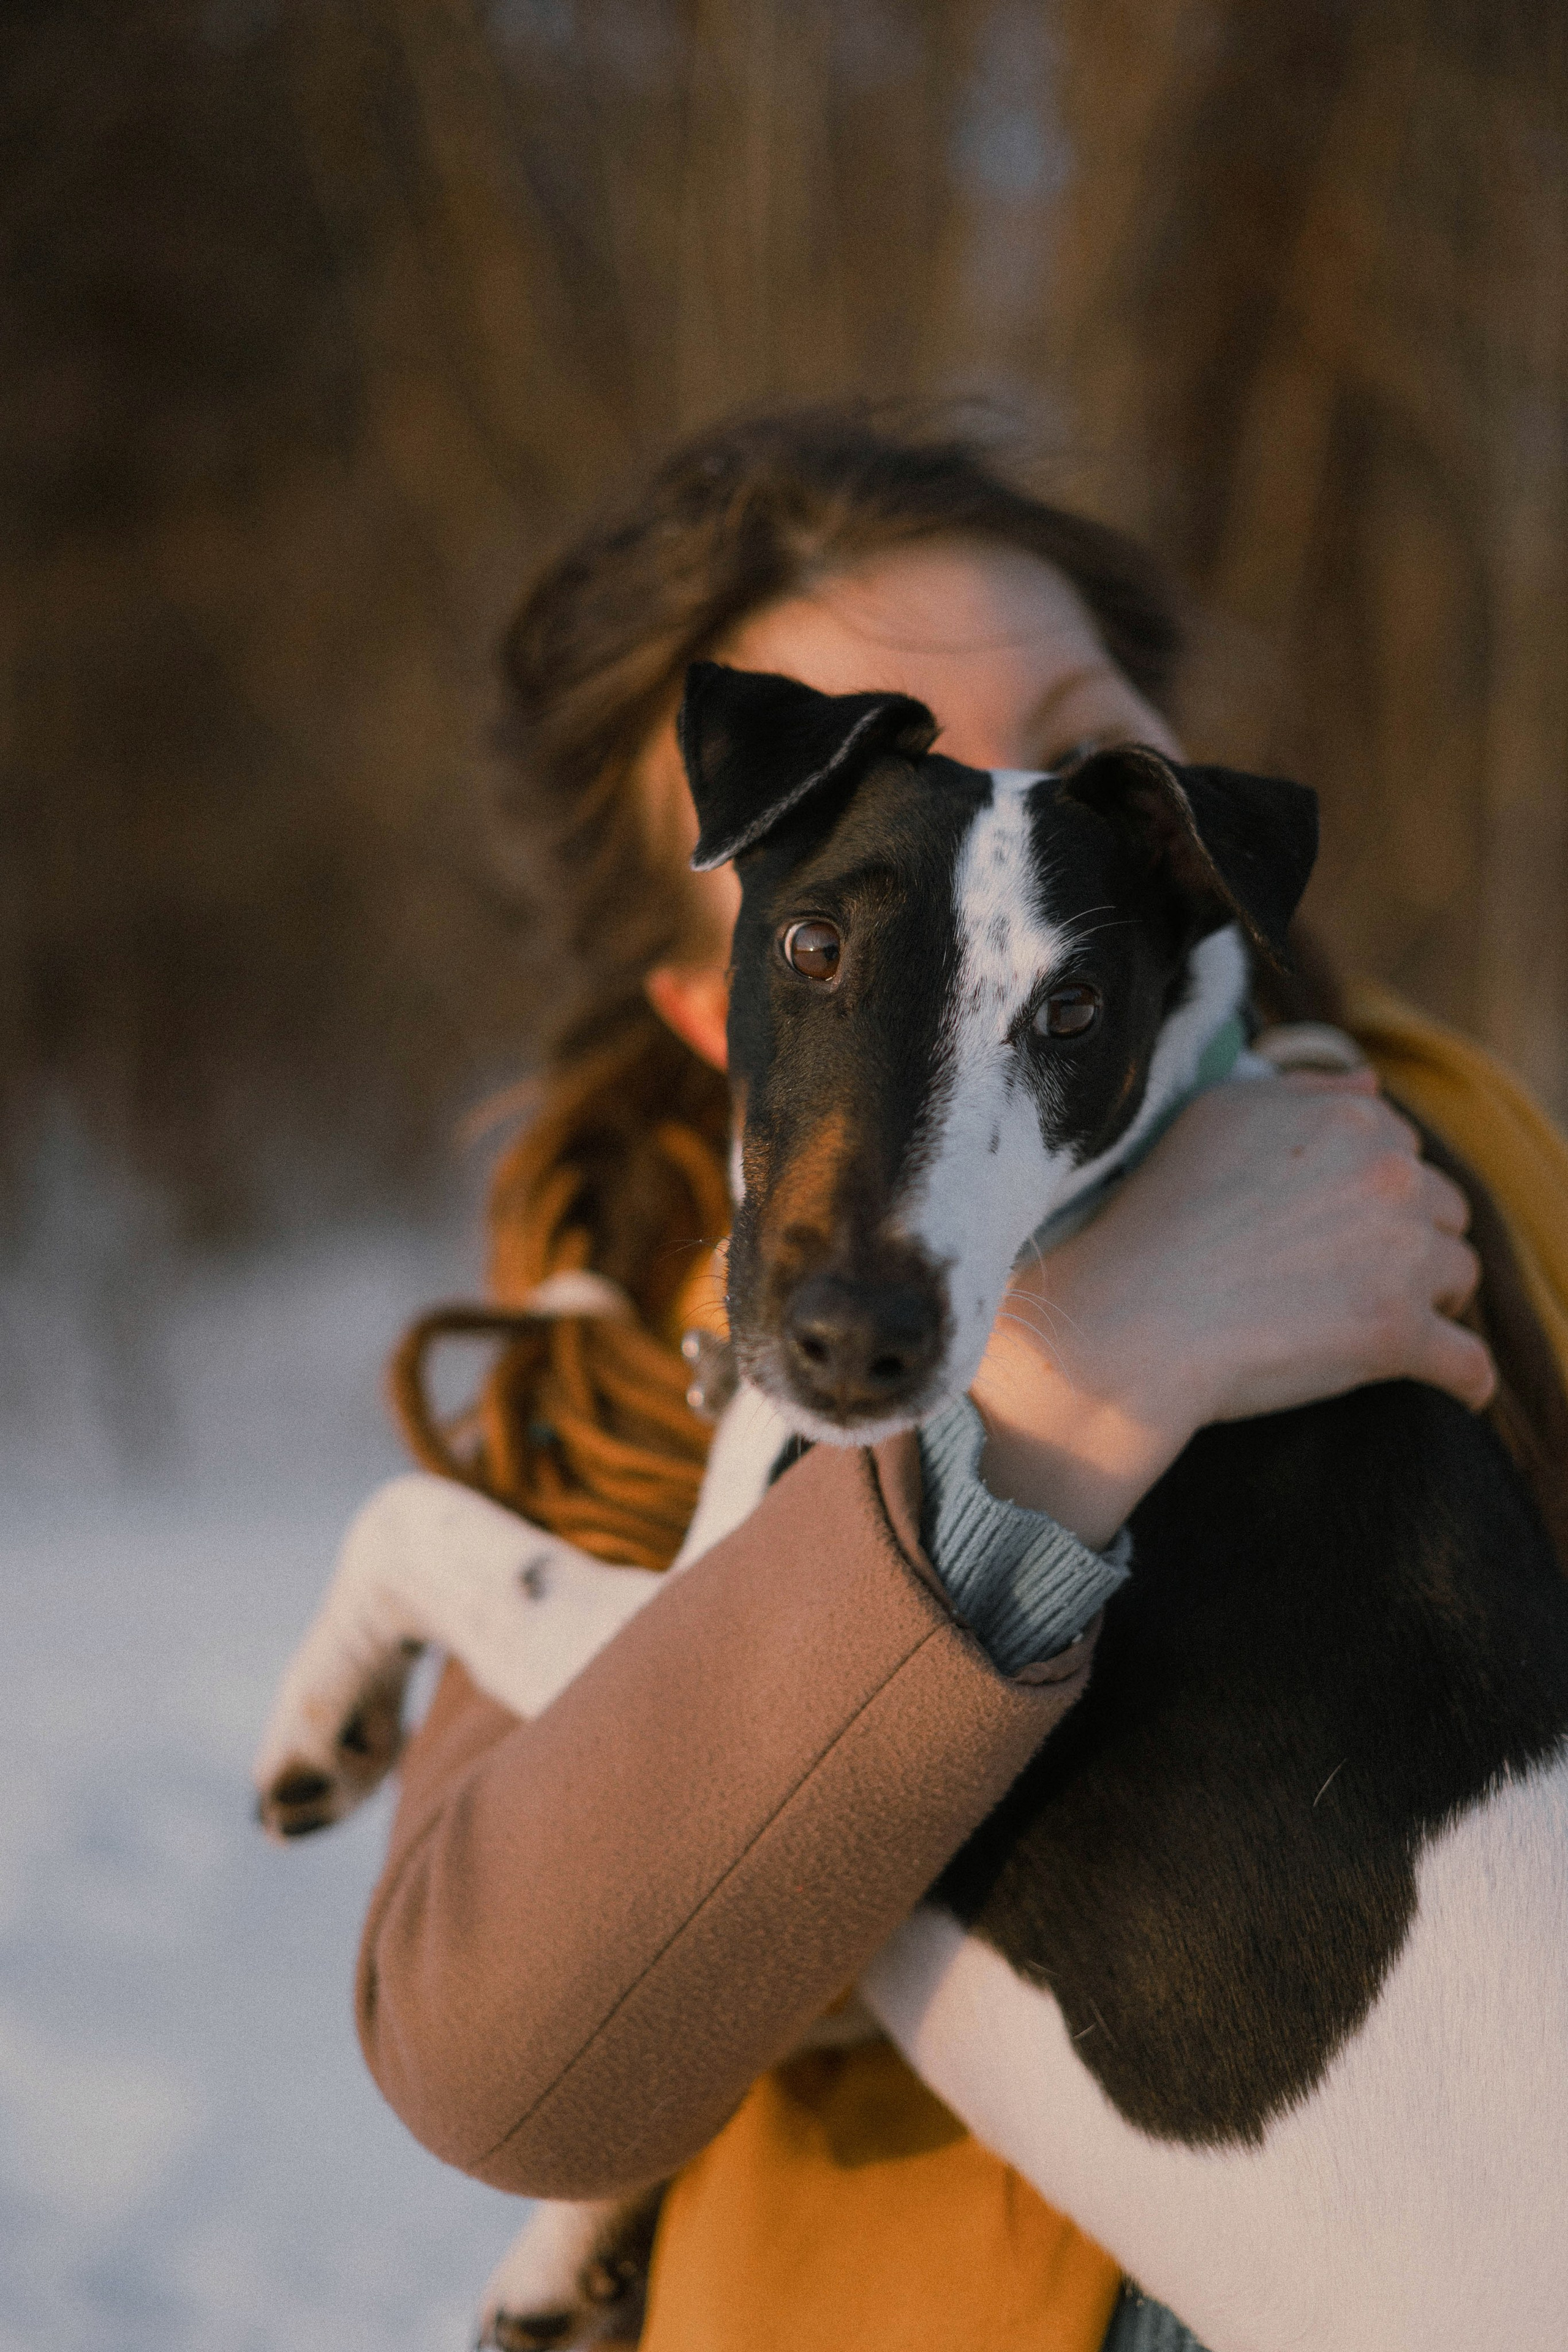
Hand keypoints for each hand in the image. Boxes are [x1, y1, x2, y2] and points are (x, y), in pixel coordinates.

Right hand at [969, 1072, 1493, 1548]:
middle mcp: (1389, 1176)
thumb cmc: (1156, 1214)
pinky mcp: (1398, 1334)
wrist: (1127, 1316)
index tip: (1337, 1225)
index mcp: (1351, 1121)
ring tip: (1383, 1327)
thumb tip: (1372, 1085)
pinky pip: (1468, 1364)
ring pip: (1458, 1277)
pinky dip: (1465, 1379)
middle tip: (1355, 1278)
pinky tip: (1455, 1390)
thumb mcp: (1216, 1116)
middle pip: (1441, 1210)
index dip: (1373, 1192)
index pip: (1404, 1151)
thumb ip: (1304, 1093)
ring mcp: (1400, 1255)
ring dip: (1431, 1300)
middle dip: (1411, 1240)